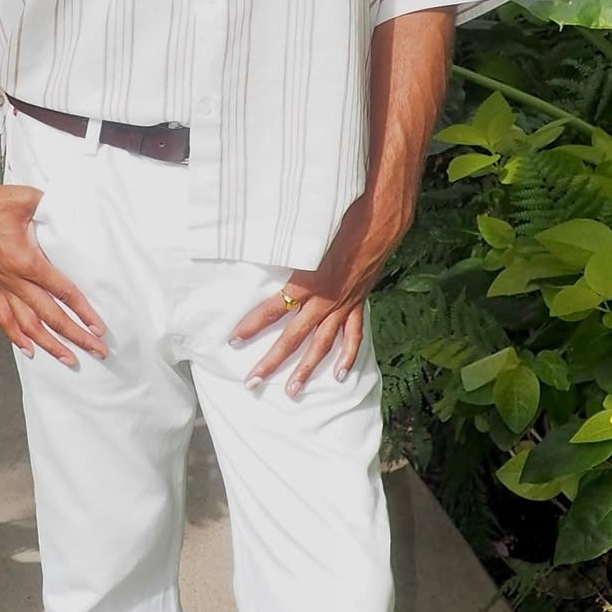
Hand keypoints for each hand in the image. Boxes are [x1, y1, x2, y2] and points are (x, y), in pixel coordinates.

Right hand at [0, 171, 107, 368]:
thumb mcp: (27, 198)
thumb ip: (53, 205)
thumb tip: (73, 209)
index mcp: (26, 261)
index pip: (62, 291)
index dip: (83, 311)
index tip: (98, 327)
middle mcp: (14, 279)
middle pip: (49, 316)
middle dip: (74, 336)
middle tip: (96, 351)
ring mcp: (3, 285)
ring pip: (27, 324)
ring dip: (49, 344)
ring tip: (68, 359)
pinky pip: (5, 316)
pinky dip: (16, 336)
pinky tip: (28, 349)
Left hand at [227, 196, 400, 398]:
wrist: (378, 223)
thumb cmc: (340, 221)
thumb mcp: (306, 235)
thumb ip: (285, 249)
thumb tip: (260, 248)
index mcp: (308, 281)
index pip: (273, 309)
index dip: (252, 325)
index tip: (234, 340)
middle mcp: (324, 300)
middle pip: (292, 337)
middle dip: (271, 361)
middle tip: (253, 382)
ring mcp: (343, 305)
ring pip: (321, 344)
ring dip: (306, 369)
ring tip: (292, 391)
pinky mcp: (357, 304)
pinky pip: (352, 336)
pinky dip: (347, 356)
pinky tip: (339, 375)